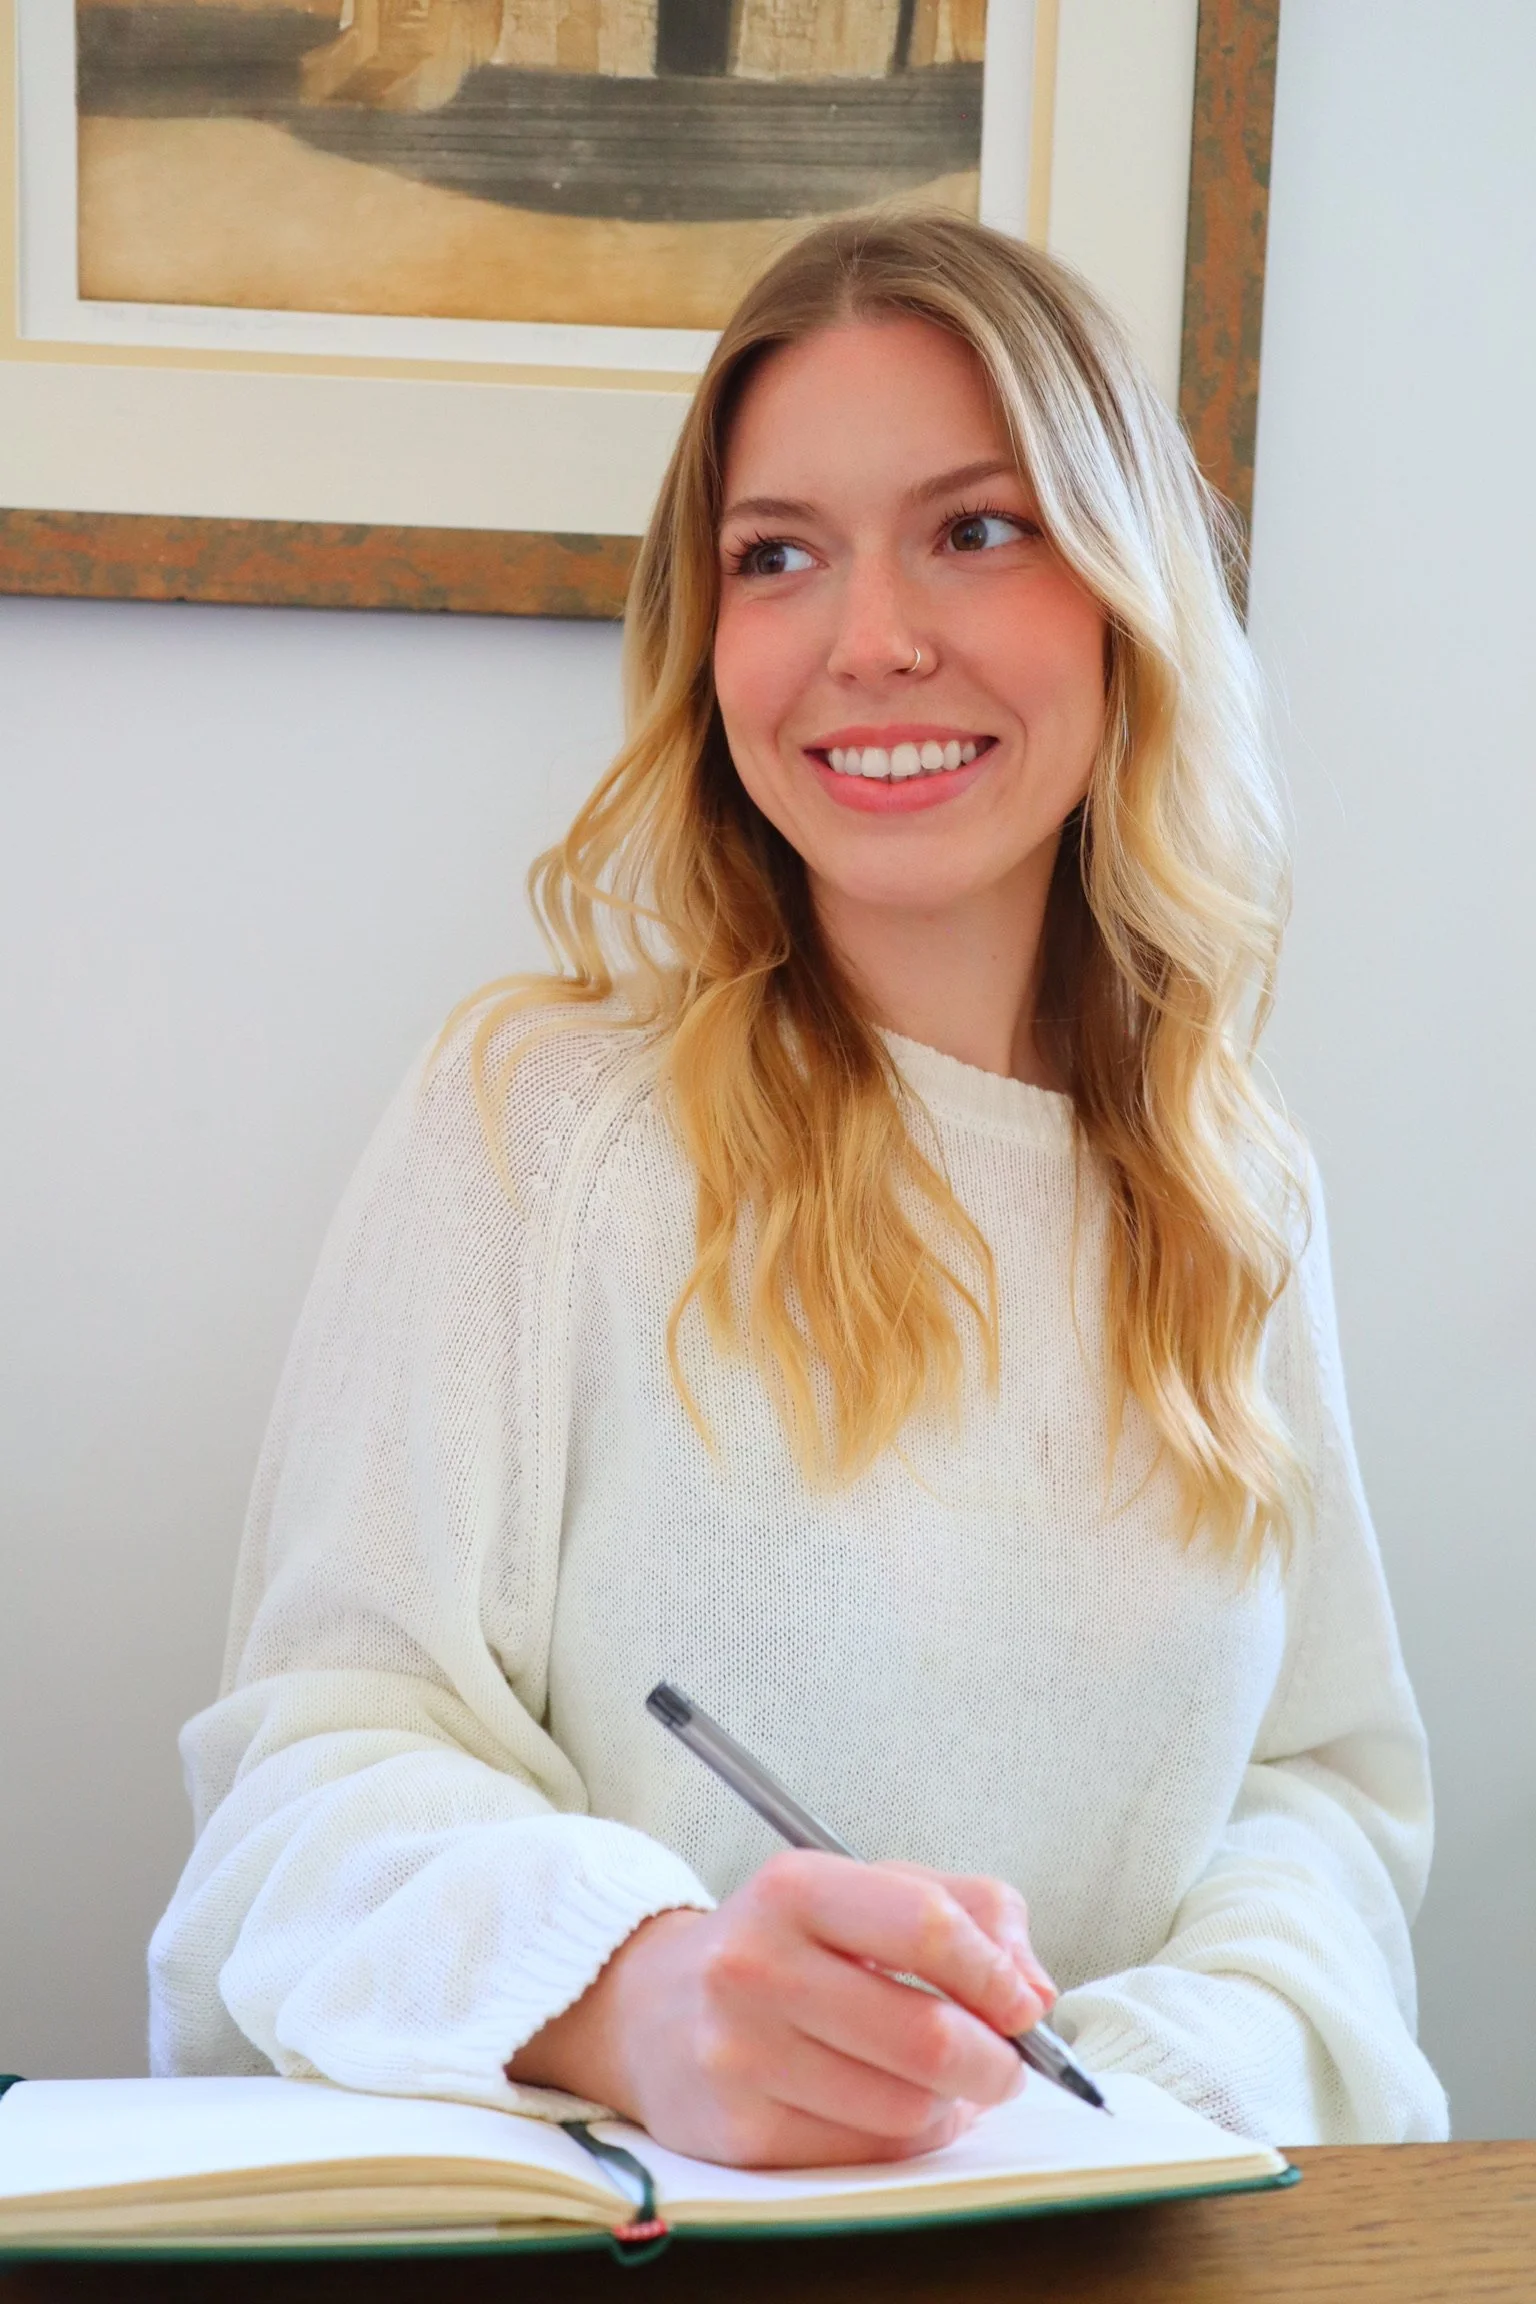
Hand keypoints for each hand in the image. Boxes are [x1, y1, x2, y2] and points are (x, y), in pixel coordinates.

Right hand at [508, 1852, 1055, 2166]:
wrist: (654, 2009)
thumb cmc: (786, 1943)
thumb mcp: (866, 1890)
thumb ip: (969, 1910)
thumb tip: (1035, 1991)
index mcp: (794, 1888)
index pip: (925, 1927)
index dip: (995, 1974)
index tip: (1024, 2004)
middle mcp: (756, 1967)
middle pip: (927, 2035)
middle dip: (994, 2061)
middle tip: (1005, 2063)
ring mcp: (740, 2055)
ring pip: (906, 2108)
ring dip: (951, 2106)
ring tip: (941, 2084)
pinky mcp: (738, 2132)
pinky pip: (867, 2154)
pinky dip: (906, 2140)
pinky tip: (894, 2108)